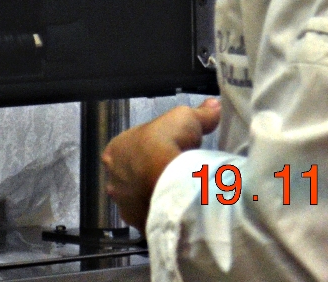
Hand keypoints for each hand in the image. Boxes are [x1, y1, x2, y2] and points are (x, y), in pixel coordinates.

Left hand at [101, 97, 221, 229]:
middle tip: (172, 173)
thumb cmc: (166, 142)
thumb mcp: (187, 118)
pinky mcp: (136, 222)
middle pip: (132, 175)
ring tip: (177, 193)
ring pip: (139, 199)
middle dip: (148, 174)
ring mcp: (123, 203)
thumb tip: (214, 105)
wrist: (167, 180)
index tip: (168, 150)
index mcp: (115, 150)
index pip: (132, 149)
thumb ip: (199, 113)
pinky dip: (160, 214)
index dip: (150, 149)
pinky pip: (148, 218)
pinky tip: (176, 210)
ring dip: (153, 195)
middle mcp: (112, 178)